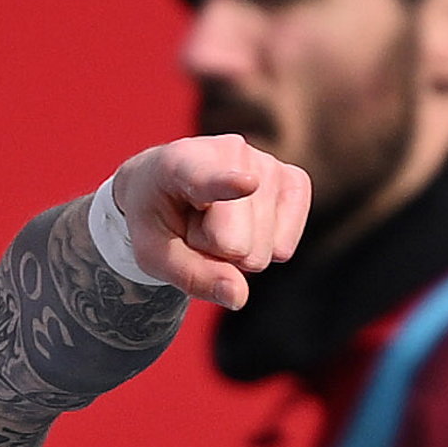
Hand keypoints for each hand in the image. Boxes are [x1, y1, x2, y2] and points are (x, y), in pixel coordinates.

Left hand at [107, 136, 310, 309]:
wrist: (167, 186)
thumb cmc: (156, 218)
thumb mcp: (153, 254)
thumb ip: (191, 276)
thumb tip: (239, 295)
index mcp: (180, 162)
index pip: (208, 180)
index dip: (227, 184)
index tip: (247, 183)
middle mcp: (230, 151)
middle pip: (238, 245)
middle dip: (215, 253)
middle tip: (196, 226)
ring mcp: (267, 163)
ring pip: (263, 250)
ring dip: (237, 251)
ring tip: (215, 221)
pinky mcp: (294, 181)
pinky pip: (285, 245)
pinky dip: (265, 249)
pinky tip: (246, 224)